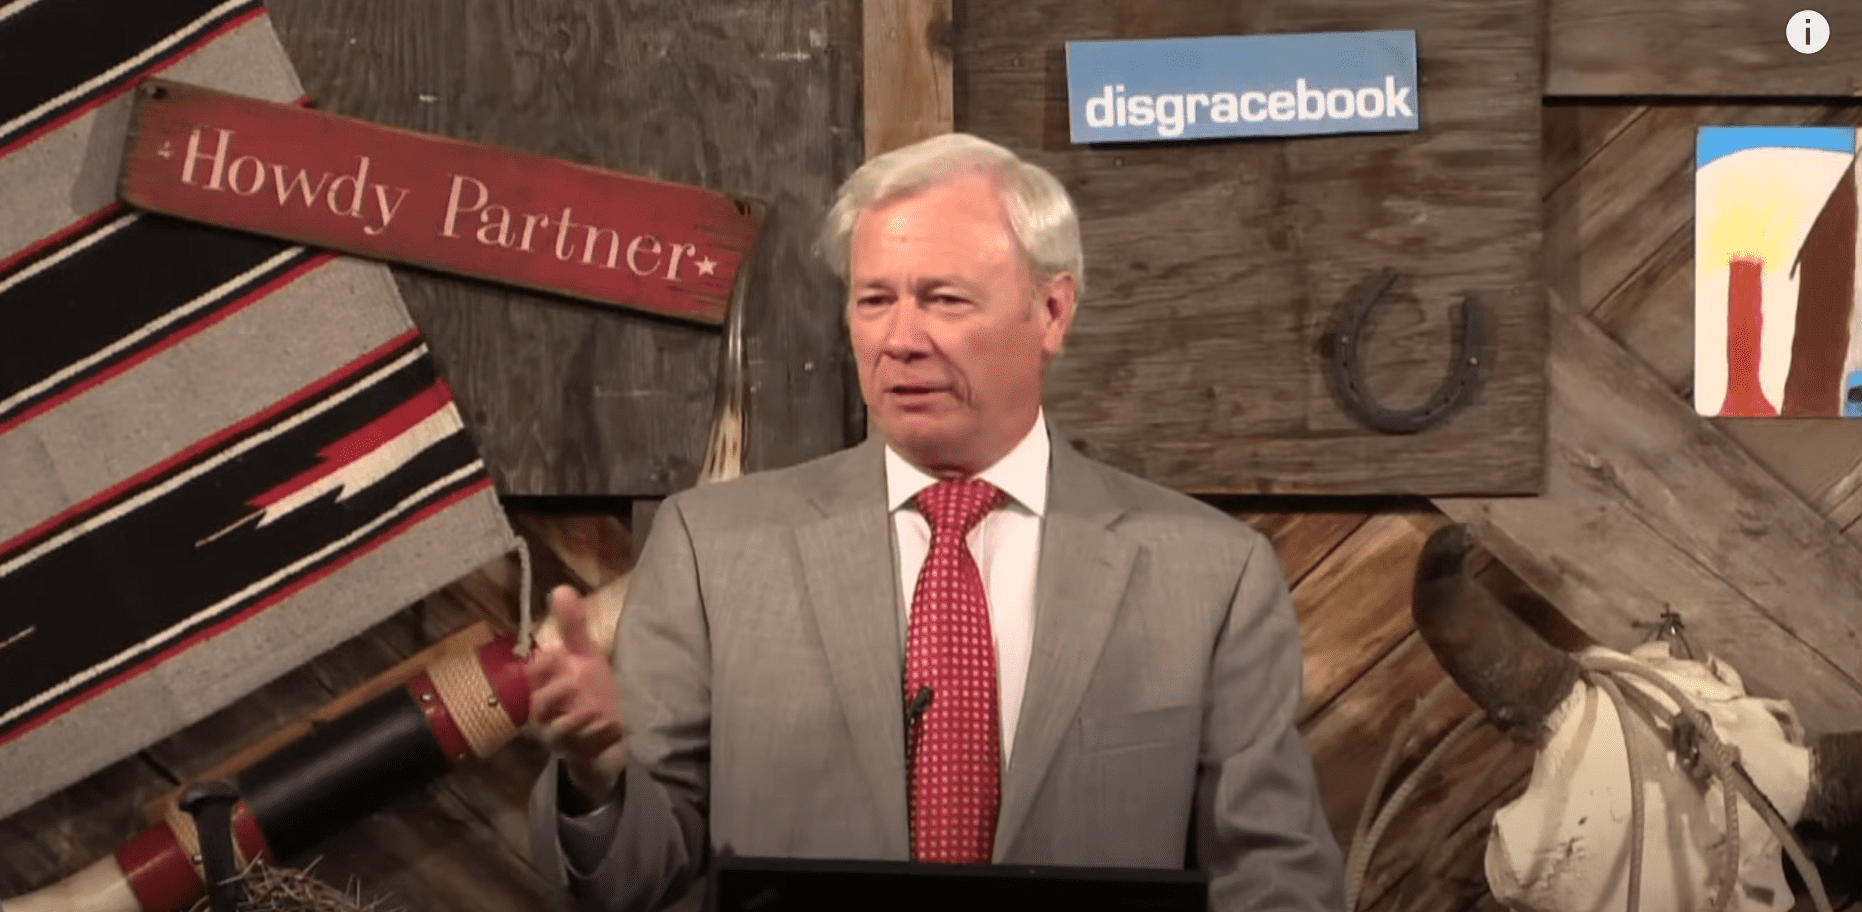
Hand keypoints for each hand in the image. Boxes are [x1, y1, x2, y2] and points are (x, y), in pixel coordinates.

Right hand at [528, 585, 627, 803]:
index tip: (552, 655)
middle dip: (555, 694)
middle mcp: (546, 714)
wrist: (606, 734)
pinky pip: (587, 748)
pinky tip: (615, 726)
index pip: (534, 676)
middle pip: (541, 706)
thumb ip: (573, 628)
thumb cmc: (587, 691)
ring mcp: (562, 737)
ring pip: (561, 731)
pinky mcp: (581, 754)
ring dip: (576, 720)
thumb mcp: (584, 657)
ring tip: (593, 709)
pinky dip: (600, 737)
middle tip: (573, 681)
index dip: (540, 668)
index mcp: (544, 687)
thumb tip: (561, 589)